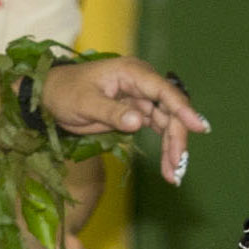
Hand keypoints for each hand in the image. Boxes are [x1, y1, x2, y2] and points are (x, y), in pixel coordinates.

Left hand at [37, 56, 210, 184]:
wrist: (50, 96)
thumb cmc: (65, 92)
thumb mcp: (85, 103)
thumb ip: (111, 112)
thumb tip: (138, 121)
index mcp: (131, 73)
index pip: (163, 90)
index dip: (182, 108)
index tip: (197, 127)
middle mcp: (141, 84)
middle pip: (170, 110)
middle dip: (176, 137)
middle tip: (177, 165)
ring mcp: (141, 98)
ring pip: (166, 123)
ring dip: (172, 147)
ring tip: (173, 174)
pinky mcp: (137, 113)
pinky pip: (157, 130)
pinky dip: (163, 148)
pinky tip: (168, 167)